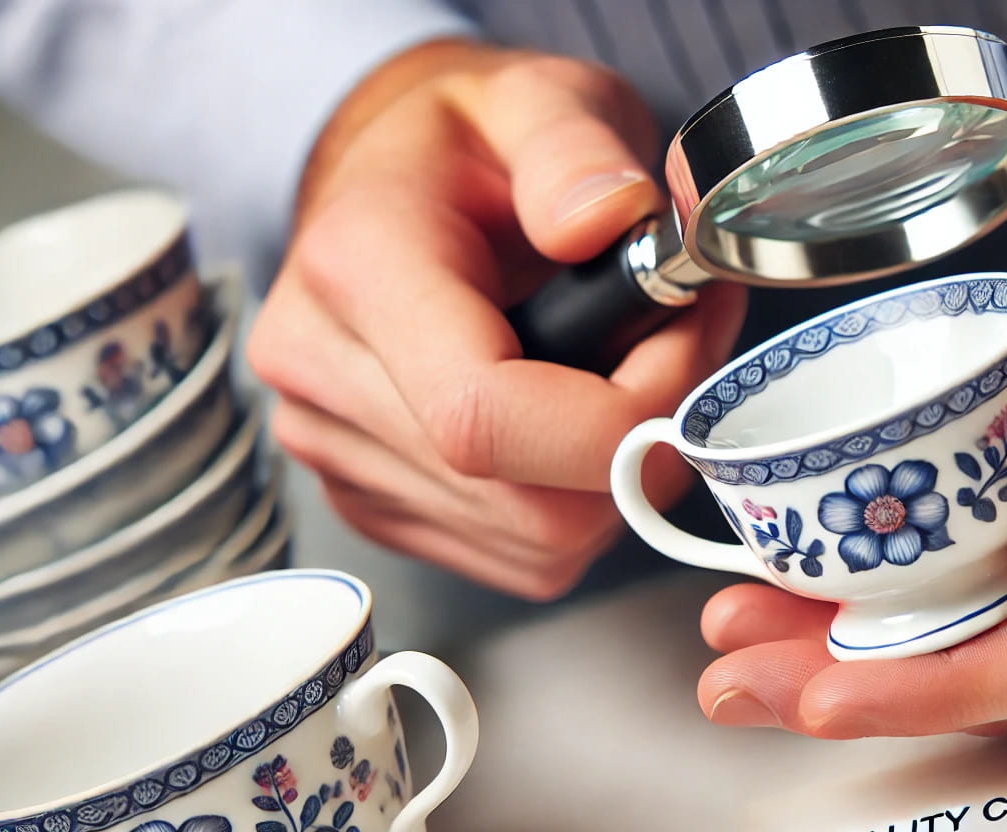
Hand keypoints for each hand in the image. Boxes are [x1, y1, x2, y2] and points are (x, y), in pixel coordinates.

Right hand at [248, 40, 745, 598]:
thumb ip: (574, 148)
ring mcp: (336, 453)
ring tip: (631, 365)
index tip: (684, 335)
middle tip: (680, 341)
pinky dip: (582, 503)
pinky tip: (580, 418)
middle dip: (642, 441)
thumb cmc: (467, 147)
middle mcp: (322, 375)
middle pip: (527, 502)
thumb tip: (609, 221)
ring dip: (620, 474)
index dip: (619, 415)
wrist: (391, 184)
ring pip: (537, 544)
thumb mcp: (533, 98)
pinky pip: (520, 558)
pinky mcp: (375, 503)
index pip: (483, 418)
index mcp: (355, 269)